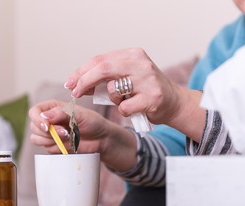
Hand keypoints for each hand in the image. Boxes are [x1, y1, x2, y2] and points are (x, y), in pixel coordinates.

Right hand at [29, 100, 137, 170]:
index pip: (34, 112)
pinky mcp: (54, 146)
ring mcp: (50, 134)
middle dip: (48, 133)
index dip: (37, 120)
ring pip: (36, 139)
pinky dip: (57, 148)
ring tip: (69, 137)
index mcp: (52, 108)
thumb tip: (44, 116)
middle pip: (34, 127)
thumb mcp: (79, 115)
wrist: (101, 139)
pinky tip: (69, 144)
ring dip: (51, 140)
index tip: (47, 127)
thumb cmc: (92, 122)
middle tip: (65, 133)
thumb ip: (62, 114)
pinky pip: (47, 149)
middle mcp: (48, 121)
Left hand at [64, 48, 182, 124]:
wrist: (173, 102)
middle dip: (84, 81)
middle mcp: (141, 64)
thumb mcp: (127, 76)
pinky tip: (133, 109)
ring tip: (123, 100)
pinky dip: (123, 111)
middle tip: (75, 93)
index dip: (81, 71)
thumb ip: (106, 76)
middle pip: (103, 69)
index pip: (100, 59)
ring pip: (113, 90)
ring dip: (111, 99)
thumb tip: (77, 83)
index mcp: (133, 54)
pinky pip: (124, 107)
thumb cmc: (145, 90)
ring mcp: (148, 80)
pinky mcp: (152, 98)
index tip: (70, 83)